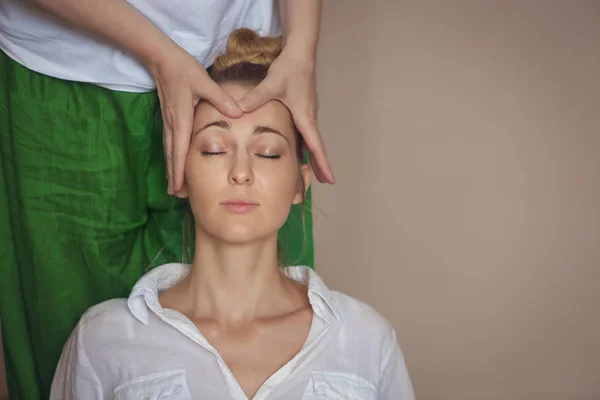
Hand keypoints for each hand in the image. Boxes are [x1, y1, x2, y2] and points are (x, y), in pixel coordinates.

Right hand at [149, 46, 242, 194]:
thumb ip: (221, 98)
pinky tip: (175, 164)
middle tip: (177, 195)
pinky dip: (172, 157)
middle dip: (174, 176)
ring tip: (174, 187)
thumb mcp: (204, 82)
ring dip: (172, 169)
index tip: (178, 187)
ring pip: (169, 151)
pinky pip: (170, 143)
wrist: (162, 59)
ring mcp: (169, 122)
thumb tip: (239, 112)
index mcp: (182, 119)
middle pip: (172, 156)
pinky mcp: (169, 119)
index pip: (180, 150)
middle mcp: (173, 124)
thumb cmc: (183, 70)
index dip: (179, 170)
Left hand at [237, 50, 334, 183]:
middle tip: (324, 181)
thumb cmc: (289, 69)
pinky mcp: (304, 108)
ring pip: (311, 138)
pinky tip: (301, 149)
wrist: (300, 53)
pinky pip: (306, 130)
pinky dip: (306, 143)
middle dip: (320, 164)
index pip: (316, 145)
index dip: (323, 163)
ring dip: (313, 154)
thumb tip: (240, 110)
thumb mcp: (271, 84)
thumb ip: (256, 98)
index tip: (330, 179)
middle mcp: (309, 117)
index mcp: (305, 116)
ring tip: (313, 170)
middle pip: (316, 146)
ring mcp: (308, 112)